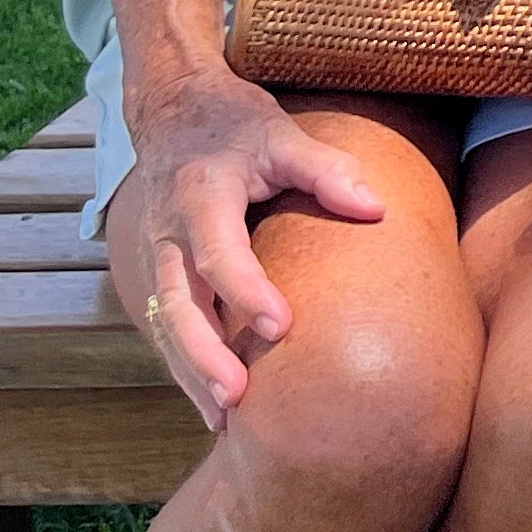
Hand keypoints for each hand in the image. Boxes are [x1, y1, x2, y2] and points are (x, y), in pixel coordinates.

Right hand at [124, 71, 386, 425]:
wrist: (173, 111)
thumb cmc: (236, 125)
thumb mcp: (282, 134)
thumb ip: (327, 169)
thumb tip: (376, 209)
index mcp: (200, 197)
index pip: (219, 253)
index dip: (246, 291)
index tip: (279, 327)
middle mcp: (168, 233)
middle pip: (178, 303)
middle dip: (203, 355)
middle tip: (236, 399)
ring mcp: (155, 255)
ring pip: (166, 323)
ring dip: (190, 372)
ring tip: (222, 420)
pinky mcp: (157, 271)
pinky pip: (166, 324)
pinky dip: (184, 364)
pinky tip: (210, 402)